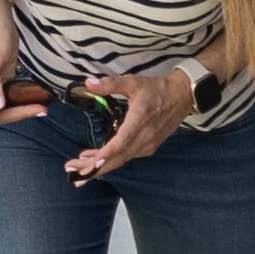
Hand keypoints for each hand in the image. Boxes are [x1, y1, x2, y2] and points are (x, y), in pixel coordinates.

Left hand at [68, 66, 194, 179]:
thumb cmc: (157, 88)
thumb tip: (88, 83)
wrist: (183, 96)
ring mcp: (147, 144)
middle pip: (117, 158)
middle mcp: (144, 137)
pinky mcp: (148, 146)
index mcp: (140, 121)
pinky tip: (95, 160)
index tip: (91, 164)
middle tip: (71, 171)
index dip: (106, 154)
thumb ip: (110, 84)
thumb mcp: (133, 82)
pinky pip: (126, 157)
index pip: (121, 142)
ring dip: (99, 166)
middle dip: (93, 168)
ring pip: (120, 160)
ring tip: (77, 170)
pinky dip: (110, 160)